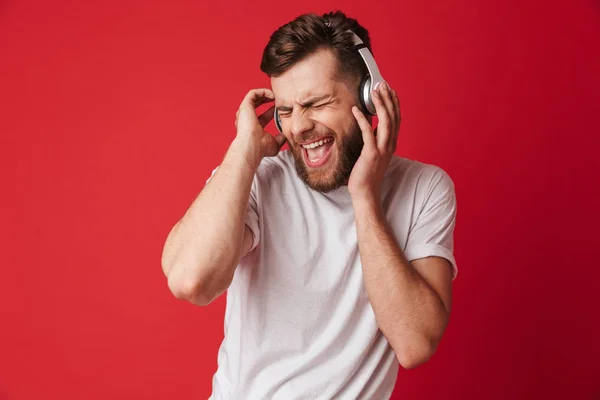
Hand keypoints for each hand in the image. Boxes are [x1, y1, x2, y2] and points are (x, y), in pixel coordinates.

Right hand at [234, 88, 286, 162]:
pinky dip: (262, 92)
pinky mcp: (245, 106)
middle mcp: (247, 119)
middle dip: (267, 100)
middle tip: (278, 99)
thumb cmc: (261, 148)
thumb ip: (280, 139)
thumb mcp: (275, 143)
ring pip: (253, 97)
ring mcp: (245, 112)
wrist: (252, 147)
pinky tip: (271, 95)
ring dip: (265, 94)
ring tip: (275, 94)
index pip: (262, 117)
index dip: (271, 112)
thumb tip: (286, 135)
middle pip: (256, 105)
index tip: (280, 109)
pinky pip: (252, 94)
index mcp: (252, 128)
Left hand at [349, 82, 400, 201]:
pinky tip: (356, 110)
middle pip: (393, 117)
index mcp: (391, 143)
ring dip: (380, 105)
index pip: (396, 119)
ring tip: (374, 91)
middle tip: (382, 84)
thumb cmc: (367, 173)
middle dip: (388, 99)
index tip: (390, 90)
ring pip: (385, 122)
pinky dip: (363, 119)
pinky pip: (367, 133)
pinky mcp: (371, 154)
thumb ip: (376, 139)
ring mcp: (382, 150)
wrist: (366, 192)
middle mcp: (390, 145)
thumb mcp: (374, 152)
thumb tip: (372, 126)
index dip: (394, 103)